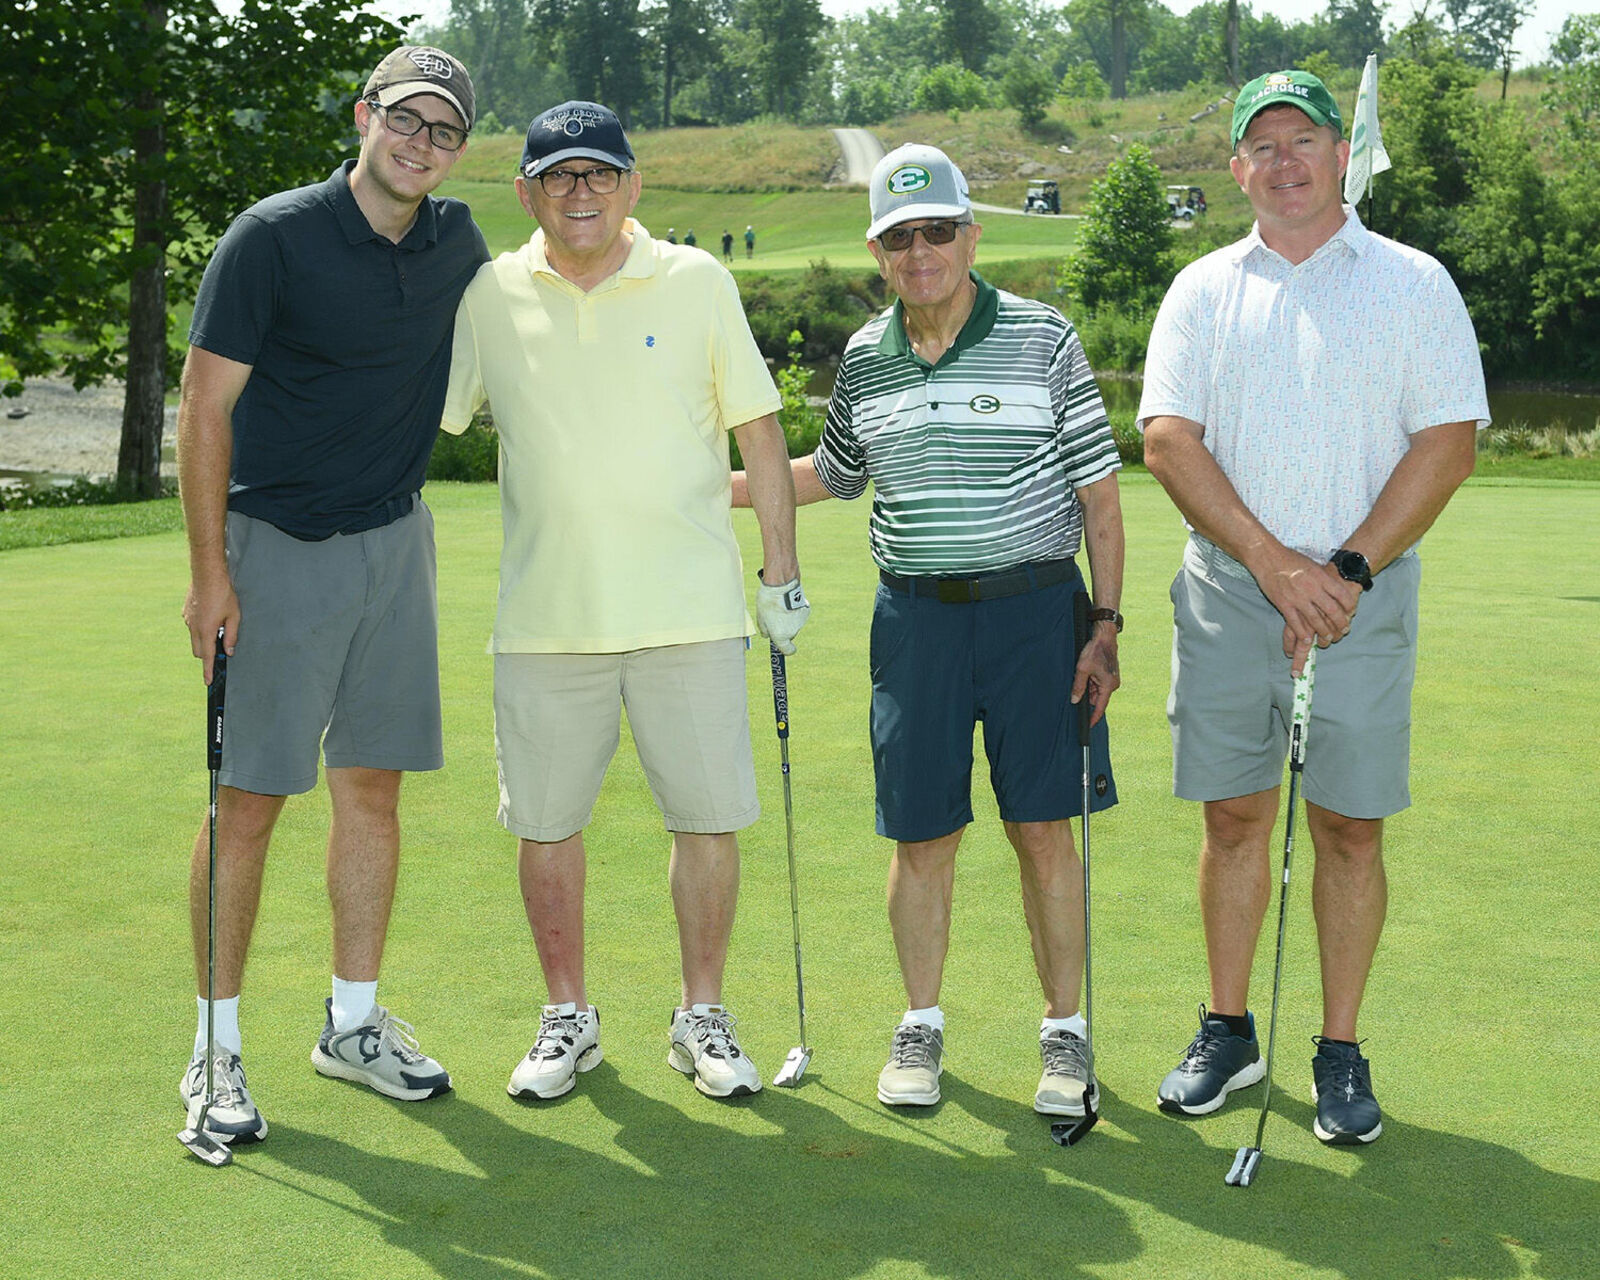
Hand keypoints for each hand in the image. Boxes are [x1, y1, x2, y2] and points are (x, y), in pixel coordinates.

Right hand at [183, 575, 239, 684]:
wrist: (207, 574)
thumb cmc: (224, 594)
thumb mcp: (234, 616)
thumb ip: (232, 636)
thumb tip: (229, 651)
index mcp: (206, 631)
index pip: (206, 656)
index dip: (208, 670)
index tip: (208, 681)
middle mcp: (193, 627)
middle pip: (198, 651)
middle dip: (207, 654)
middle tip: (221, 647)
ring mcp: (187, 619)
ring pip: (194, 638)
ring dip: (204, 639)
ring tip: (219, 624)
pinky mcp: (186, 612)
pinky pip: (192, 626)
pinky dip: (200, 628)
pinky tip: (211, 614)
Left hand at [756, 573, 809, 655]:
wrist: (781, 585)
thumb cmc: (768, 602)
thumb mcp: (761, 617)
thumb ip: (764, 630)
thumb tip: (767, 636)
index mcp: (781, 636)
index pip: (788, 651)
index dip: (786, 649)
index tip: (782, 646)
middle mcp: (793, 631)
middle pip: (789, 635)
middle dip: (783, 630)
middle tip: (774, 617)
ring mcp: (801, 622)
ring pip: (794, 624)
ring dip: (789, 619)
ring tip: (781, 605)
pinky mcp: (806, 611)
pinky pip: (799, 615)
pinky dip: (795, 611)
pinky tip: (788, 601)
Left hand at [1071, 625, 1120, 726]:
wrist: (1104, 636)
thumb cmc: (1095, 651)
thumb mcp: (1082, 669)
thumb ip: (1078, 686)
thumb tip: (1074, 700)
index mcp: (1108, 685)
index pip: (1100, 707)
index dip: (1093, 717)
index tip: (1088, 726)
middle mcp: (1112, 685)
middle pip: (1097, 698)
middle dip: (1086, 696)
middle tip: (1077, 688)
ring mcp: (1112, 680)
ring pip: (1096, 691)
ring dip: (1088, 687)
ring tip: (1083, 674)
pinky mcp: (1109, 675)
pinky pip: (1098, 684)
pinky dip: (1091, 682)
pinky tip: (1086, 674)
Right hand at [1257, 551, 1359, 673]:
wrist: (1267, 557)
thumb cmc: (1289, 558)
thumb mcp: (1312, 564)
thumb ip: (1322, 577)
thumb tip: (1333, 586)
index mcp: (1320, 577)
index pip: (1341, 594)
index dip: (1349, 605)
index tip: (1351, 611)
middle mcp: (1311, 588)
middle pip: (1331, 610)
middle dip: (1340, 622)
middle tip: (1344, 629)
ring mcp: (1297, 598)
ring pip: (1315, 620)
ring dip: (1323, 631)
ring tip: (1328, 639)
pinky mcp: (1284, 604)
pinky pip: (1295, 623)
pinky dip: (1302, 633)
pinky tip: (1307, 640)